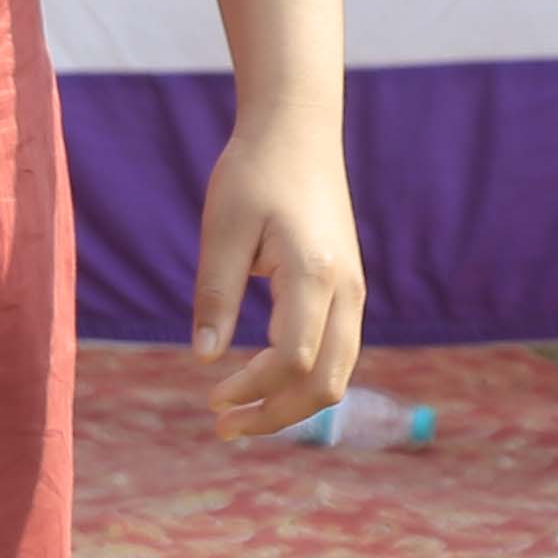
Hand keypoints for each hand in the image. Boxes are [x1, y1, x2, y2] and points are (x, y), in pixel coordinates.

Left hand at [189, 115, 362, 441]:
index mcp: (314, 274)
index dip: (253, 389)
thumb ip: (215, 295)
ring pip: (339, 373)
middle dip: (278, 416)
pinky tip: (265, 380)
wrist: (298, 129)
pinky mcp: (349, 287)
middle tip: (225, 427)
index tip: (212, 399)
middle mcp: (347, 290)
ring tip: (242, 414)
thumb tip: (203, 358)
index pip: (292, 360)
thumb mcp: (222, 229)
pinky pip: (339, 351)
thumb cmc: (254, 171)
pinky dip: (306, 379)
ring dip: (293, 403)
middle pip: (327, 384)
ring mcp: (354, 290)